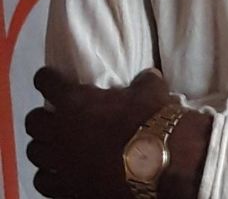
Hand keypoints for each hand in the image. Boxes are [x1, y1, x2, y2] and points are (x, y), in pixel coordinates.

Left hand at [25, 67, 170, 198]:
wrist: (157, 163)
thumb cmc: (149, 121)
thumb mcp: (150, 89)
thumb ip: (141, 82)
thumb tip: (146, 78)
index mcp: (74, 101)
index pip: (45, 81)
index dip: (46, 78)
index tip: (50, 77)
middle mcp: (59, 130)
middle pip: (32, 121)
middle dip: (42, 116)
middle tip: (55, 115)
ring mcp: (59, 162)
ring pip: (34, 152)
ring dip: (44, 146)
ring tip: (56, 146)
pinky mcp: (65, 188)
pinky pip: (42, 181)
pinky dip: (48, 175)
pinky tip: (60, 173)